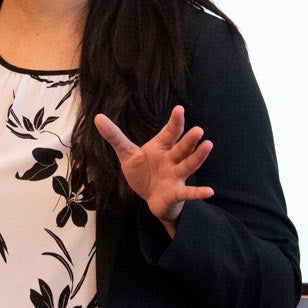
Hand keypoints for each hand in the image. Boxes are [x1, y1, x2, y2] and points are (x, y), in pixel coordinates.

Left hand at [94, 106, 213, 229]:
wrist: (150, 198)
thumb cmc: (143, 173)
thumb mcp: (127, 154)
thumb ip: (115, 137)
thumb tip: (97, 117)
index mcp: (161, 147)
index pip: (170, 132)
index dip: (175, 121)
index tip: (179, 109)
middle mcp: (171, 159)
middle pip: (182, 147)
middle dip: (189, 139)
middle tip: (198, 129)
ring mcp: (176, 176)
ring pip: (188, 164)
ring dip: (198, 156)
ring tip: (208, 145)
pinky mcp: (176, 192)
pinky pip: (188, 192)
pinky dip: (198, 192)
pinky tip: (209, 192)